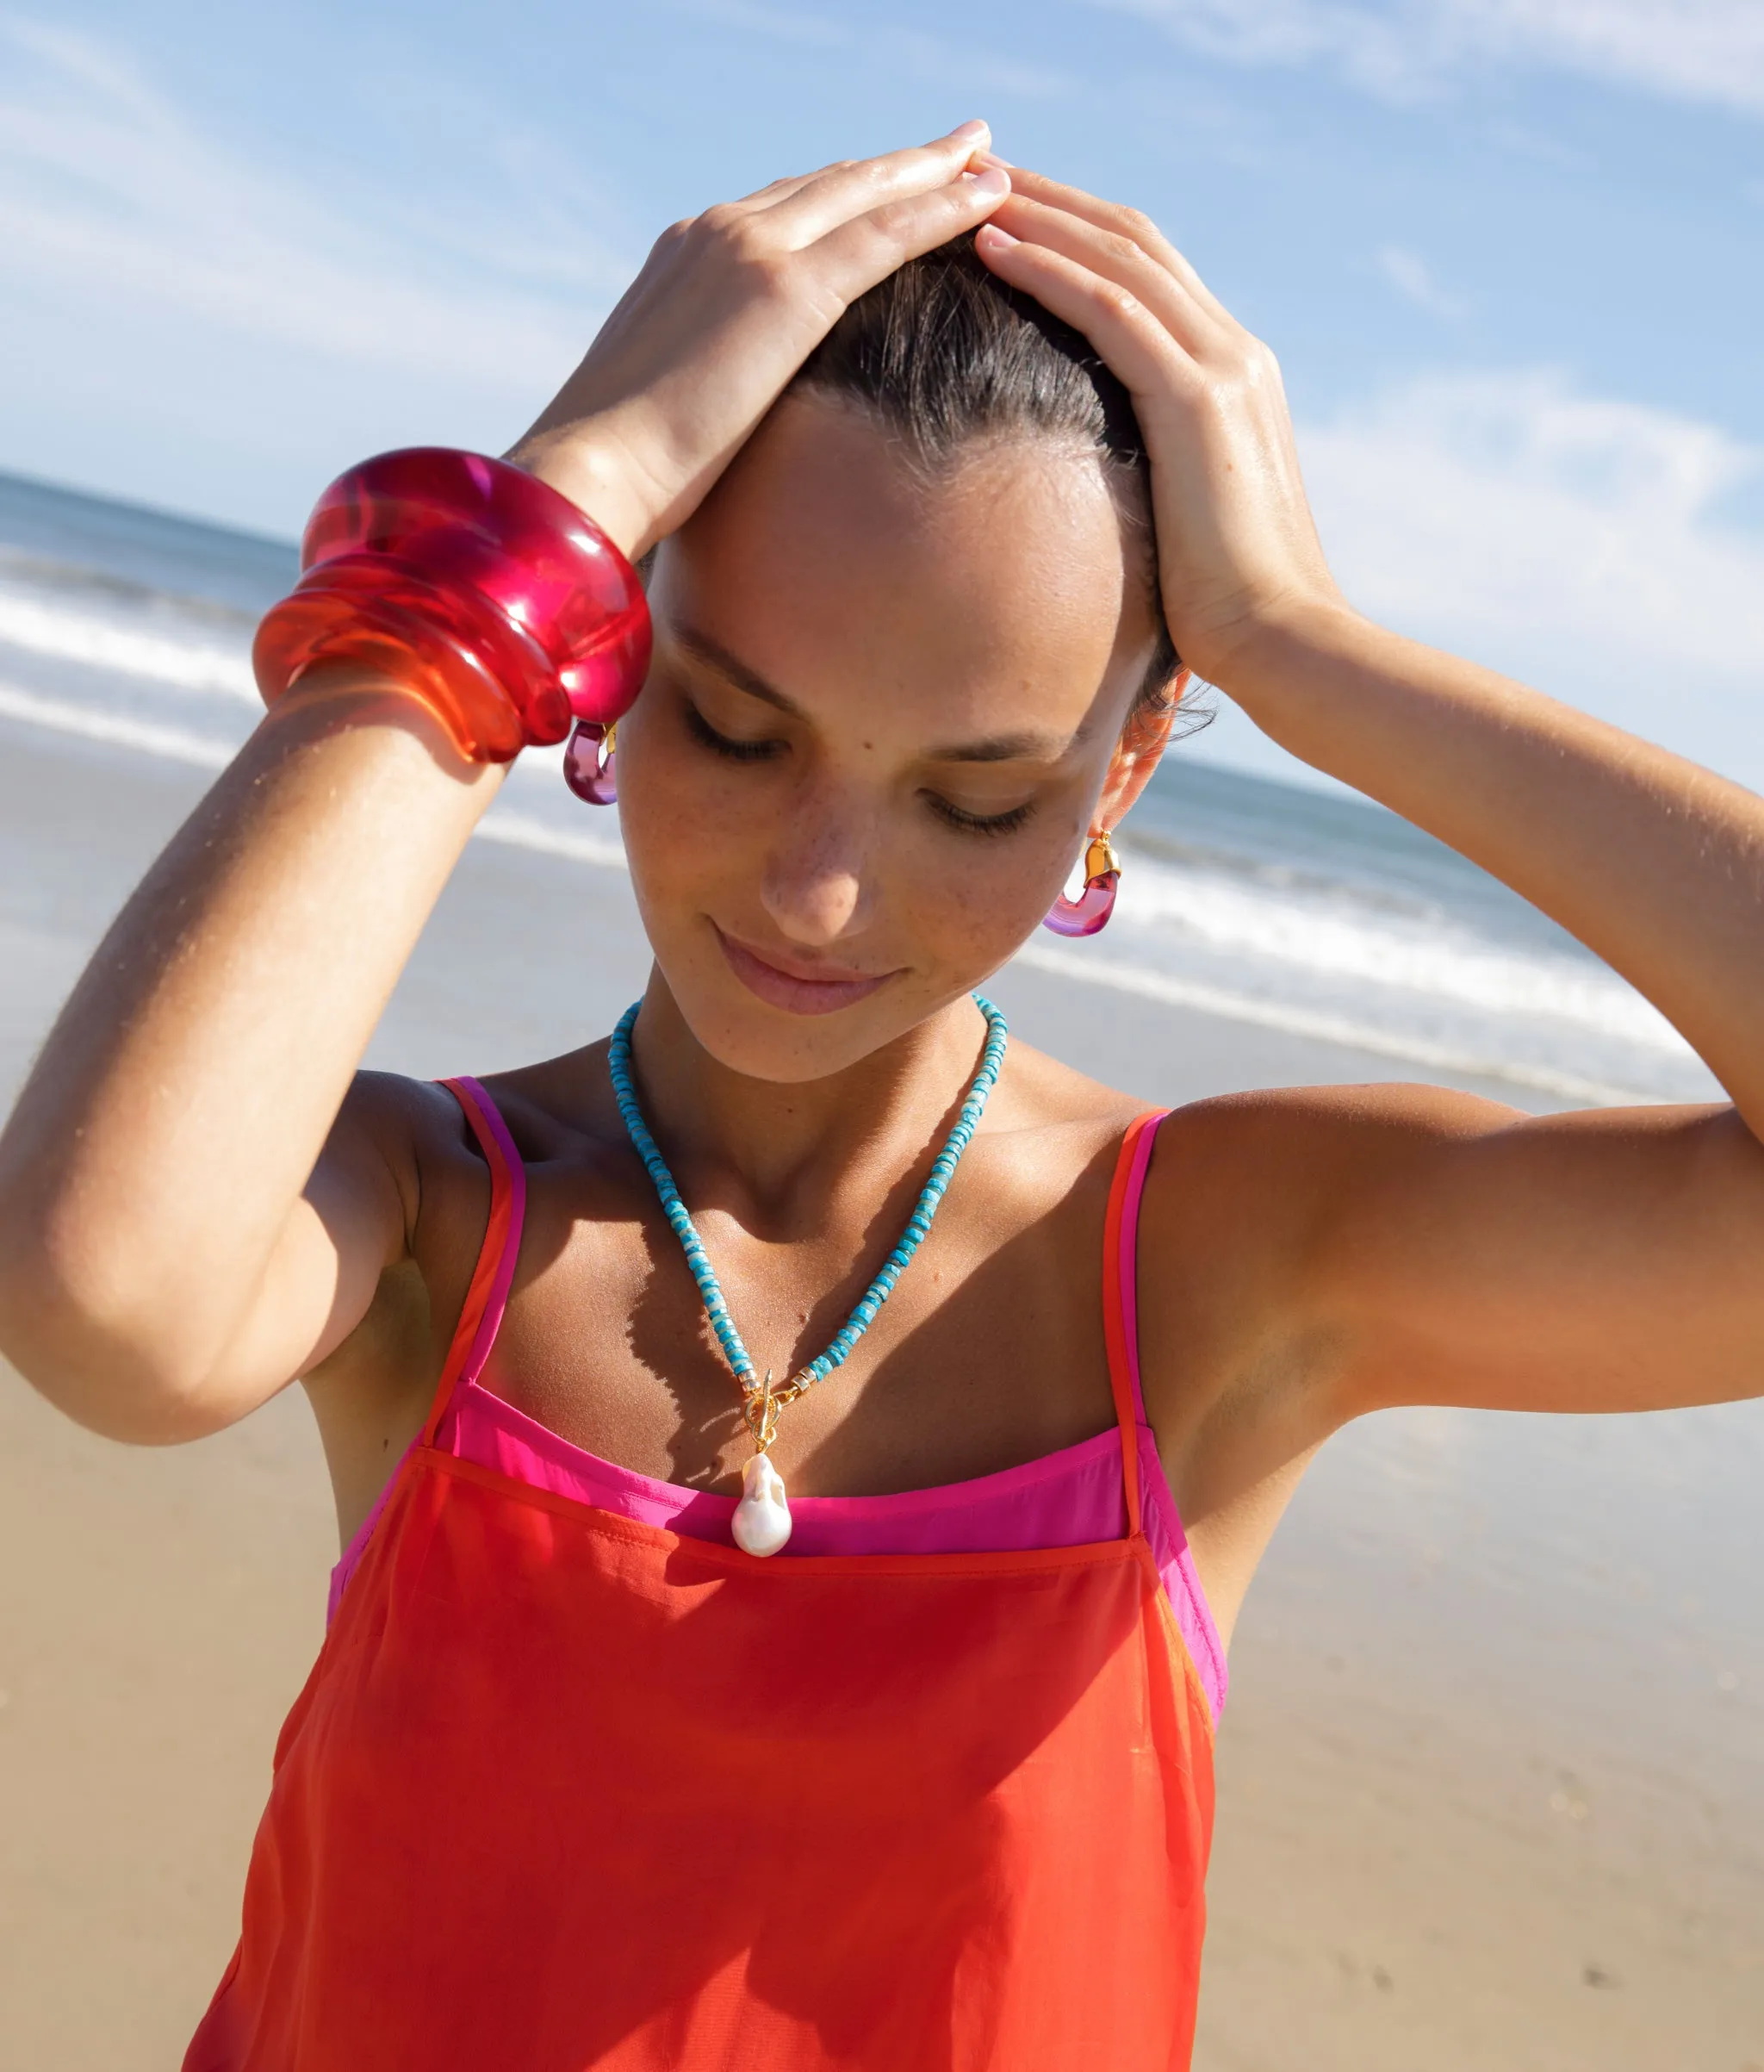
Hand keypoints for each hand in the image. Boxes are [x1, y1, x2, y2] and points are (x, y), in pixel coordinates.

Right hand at [508, 126, 1010, 557]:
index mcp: (685, 256)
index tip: (889, 184)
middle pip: (831, 183)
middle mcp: (718, 232)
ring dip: (934, 174)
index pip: (783, 208)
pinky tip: (988, 198)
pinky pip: (885, 235)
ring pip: (866, 193)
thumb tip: (728, 417)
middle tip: (963, 146)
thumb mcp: (665, 404)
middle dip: (900, 163)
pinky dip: (941, 212)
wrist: (591, 472)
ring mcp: (751, 251)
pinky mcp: (785, 291)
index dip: (845, 192)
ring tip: (991, 161)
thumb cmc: (621, 471)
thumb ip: (704, 379)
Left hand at [973, 169, 1344, 685]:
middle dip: (1052, 197)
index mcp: (1233, 377)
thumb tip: (1095, 495)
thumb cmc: (1229, 610)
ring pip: (1121, 255)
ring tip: (967, 188)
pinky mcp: (1197, 400)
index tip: (1012, 212)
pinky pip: (1113, 308)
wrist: (1285, 641)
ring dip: (1041, 214)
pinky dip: (1051, 269)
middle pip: (1133, 238)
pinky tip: (994, 248)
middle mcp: (1234, 352)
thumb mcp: (1184, 524)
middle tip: (976, 168)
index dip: (1079, 232)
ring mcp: (1222, 368)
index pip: (1150, 272)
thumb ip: (1153, 481)